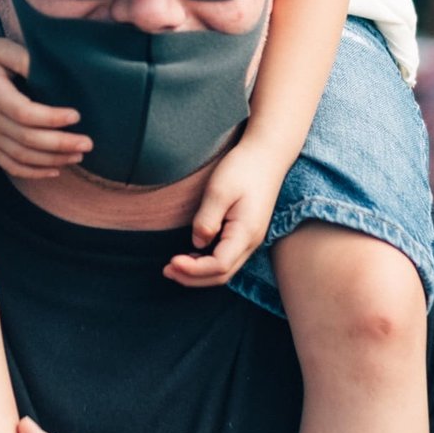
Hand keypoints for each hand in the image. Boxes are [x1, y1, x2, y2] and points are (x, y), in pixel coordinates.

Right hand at [0, 36, 90, 179]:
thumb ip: (24, 57)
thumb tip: (50, 71)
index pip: (24, 113)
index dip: (51, 118)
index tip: (76, 115)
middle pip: (27, 140)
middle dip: (60, 144)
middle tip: (88, 143)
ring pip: (22, 157)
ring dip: (52, 160)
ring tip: (79, 155)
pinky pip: (10, 165)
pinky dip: (34, 172)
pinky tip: (56, 169)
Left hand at [163, 138, 286, 286]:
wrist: (267, 154)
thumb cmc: (243, 168)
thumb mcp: (219, 190)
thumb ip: (207, 220)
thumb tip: (197, 244)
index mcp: (246, 233)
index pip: (219, 265)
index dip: (193, 269)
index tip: (171, 261)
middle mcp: (252, 242)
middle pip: (222, 275)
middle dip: (193, 278)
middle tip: (166, 270)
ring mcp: (251, 239)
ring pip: (225, 270)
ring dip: (199, 273)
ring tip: (173, 267)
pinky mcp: (246, 233)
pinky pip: (227, 258)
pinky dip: (208, 263)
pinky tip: (191, 256)